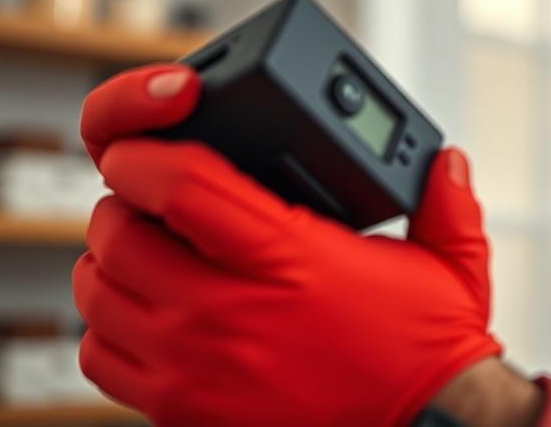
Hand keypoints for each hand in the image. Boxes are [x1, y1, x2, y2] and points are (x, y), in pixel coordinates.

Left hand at [73, 64, 502, 425]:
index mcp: (292, 259)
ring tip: (139, 250)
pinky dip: (107, 328)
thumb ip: (447, 204)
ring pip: (100, 296)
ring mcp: (200, 367)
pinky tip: (143, 312)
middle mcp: (233, 312)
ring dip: (107, 263)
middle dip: (122, 204)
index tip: (139, 149)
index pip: (183, 188)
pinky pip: (103, 359)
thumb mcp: (450, 264)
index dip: (146, 156)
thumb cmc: (425, 352)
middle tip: (144, 198)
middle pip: (121, 237)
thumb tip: (445, 162)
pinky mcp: (186, 412)